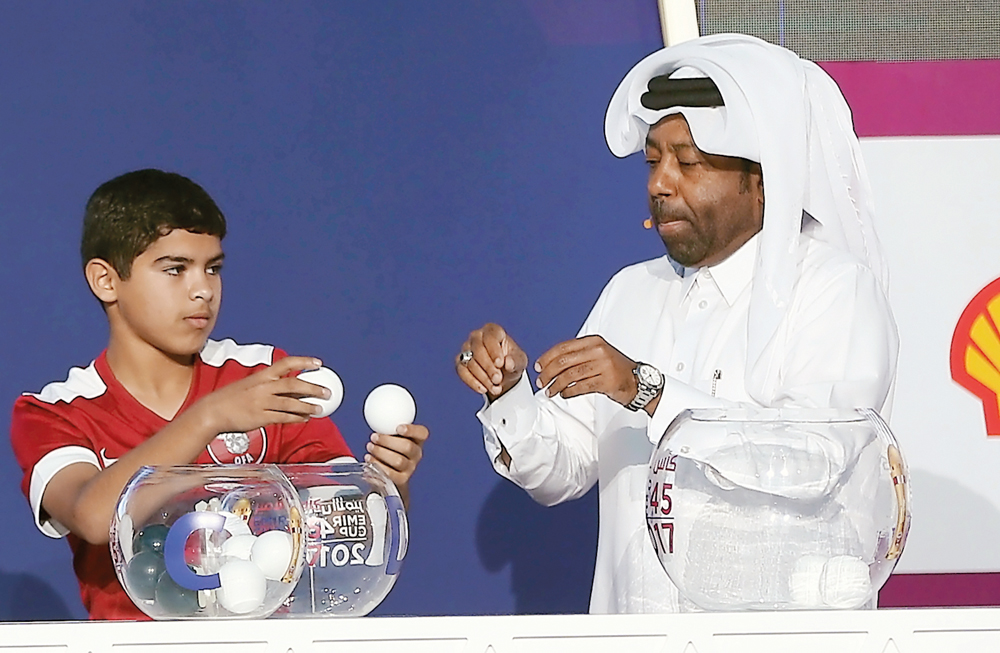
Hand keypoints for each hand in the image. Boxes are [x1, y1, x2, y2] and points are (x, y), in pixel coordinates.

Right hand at [193, 356, 330, 434]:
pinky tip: (305, 419)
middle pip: (293, 385)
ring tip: (320, 409)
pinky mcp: (260, 417)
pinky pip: (283, 418)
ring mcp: (261, 403)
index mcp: (261, 376)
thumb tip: (294, 390)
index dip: (304, 362)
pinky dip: (296, 418)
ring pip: (291, 403)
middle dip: (312, 388)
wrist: (212, 412)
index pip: (286, 364)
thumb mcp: (250, 386)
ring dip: (307, 406)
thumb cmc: (233, 399)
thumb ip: (270, 386)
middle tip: (327, 392)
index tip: (318, 363)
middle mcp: (263, 387)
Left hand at [365, 423, 428, 509]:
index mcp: (417, 440)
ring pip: (398, 461)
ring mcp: (410, 468)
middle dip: (388, 441)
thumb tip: (374, 410)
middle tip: (374, 437)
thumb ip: (388, 425)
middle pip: (408, 447)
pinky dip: (377, 465)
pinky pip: (390, 474)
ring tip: (370, 447)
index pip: (422, 433)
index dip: (412, 430)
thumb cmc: (390, 447)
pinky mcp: (401, 480)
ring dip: (381, 453)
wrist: (391, 472)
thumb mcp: (392, 434)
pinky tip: (370, 459)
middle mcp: (416, 454)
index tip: (398, 428)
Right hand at [456, 323, 527, 398]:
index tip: (500, 364)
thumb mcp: (520, 361)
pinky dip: (472, 382)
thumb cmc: (511, 362)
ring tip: (495, 388)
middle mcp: (477, 336)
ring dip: (483, 378)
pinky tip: (483, 389)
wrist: (503, 375)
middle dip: (488, 367)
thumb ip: (516, 361)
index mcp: (493, 331)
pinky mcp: (460, 362)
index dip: (494, 350)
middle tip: (498, 379)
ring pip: (469, 362)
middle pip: (478, 350)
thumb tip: (508, 363)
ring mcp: (466, 349)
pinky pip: (462, 371)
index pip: (490, 336)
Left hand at [535, 335, 638, 405]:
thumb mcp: (598, 354)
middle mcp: (598, 351)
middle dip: (548, 373)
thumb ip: (577, 355)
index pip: (563, 347)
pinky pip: (581, 387)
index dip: (547, 357)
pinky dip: (569, 392)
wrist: (638, 381)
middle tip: (541, 381)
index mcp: (593, 341)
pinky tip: (564, 394)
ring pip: (570, 375)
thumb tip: (551, 363)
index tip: (539, 366)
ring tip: (550, 391)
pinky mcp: (606, 381)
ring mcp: (603, 365)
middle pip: (564, 361)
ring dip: (556, 385)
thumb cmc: (616, 369)